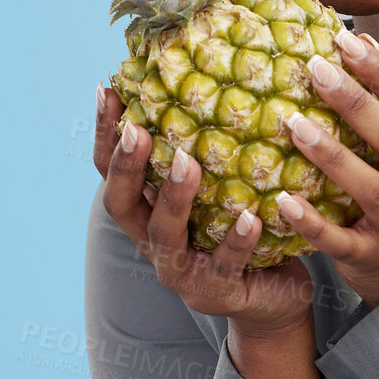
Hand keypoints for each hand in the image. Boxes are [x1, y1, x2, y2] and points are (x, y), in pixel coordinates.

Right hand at [95, 86, 315, 341]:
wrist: (274, 300)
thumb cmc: (246, 233)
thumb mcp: (221, 191)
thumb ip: (209, 152)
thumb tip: (214, 78)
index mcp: (147, 214)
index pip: (110, 171)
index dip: (104, 135)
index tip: (106, 90)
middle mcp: (153, 243)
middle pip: (121, 204)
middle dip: (126, 166)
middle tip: (137, 129)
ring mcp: (181, 272)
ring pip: (165, 235)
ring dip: (175, 197)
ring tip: (189, 162)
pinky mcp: (216, 293)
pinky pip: (224, 265)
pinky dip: (236, 240)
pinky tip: (250, 217)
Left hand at [275, 30, 378, 307]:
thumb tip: (361, 38)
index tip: (347, 40)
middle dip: (357, 104)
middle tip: (316, 70)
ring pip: (370, 190)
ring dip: (332, 157)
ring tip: (293, 123)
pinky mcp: (372, 257)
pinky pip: (341, 241)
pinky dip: (312, 223)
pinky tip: (284, 200)